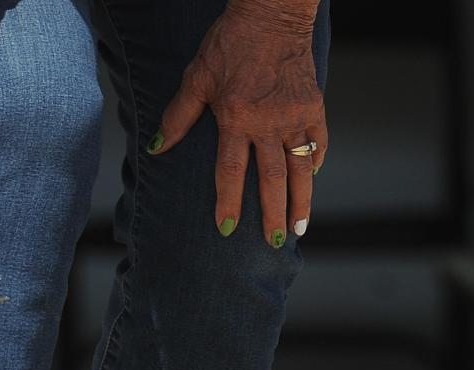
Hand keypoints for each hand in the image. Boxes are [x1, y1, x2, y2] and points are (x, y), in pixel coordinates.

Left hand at [149, 0, 326, 245]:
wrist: (272, 13)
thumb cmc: (230, 43)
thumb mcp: (197, 77)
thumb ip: (178, 116)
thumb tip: (156, 149)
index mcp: (237, 119)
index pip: (231, 172)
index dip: (227, 202)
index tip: (226, 229)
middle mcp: (268, 124)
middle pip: (271, 180)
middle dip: (271, 215)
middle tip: (273, 243)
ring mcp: (294, 116)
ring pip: (300, 168)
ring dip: (300, 201)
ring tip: (298, 228)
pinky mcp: (313, 106)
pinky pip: (317, 142)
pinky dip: (315, 162)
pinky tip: (312, 181)